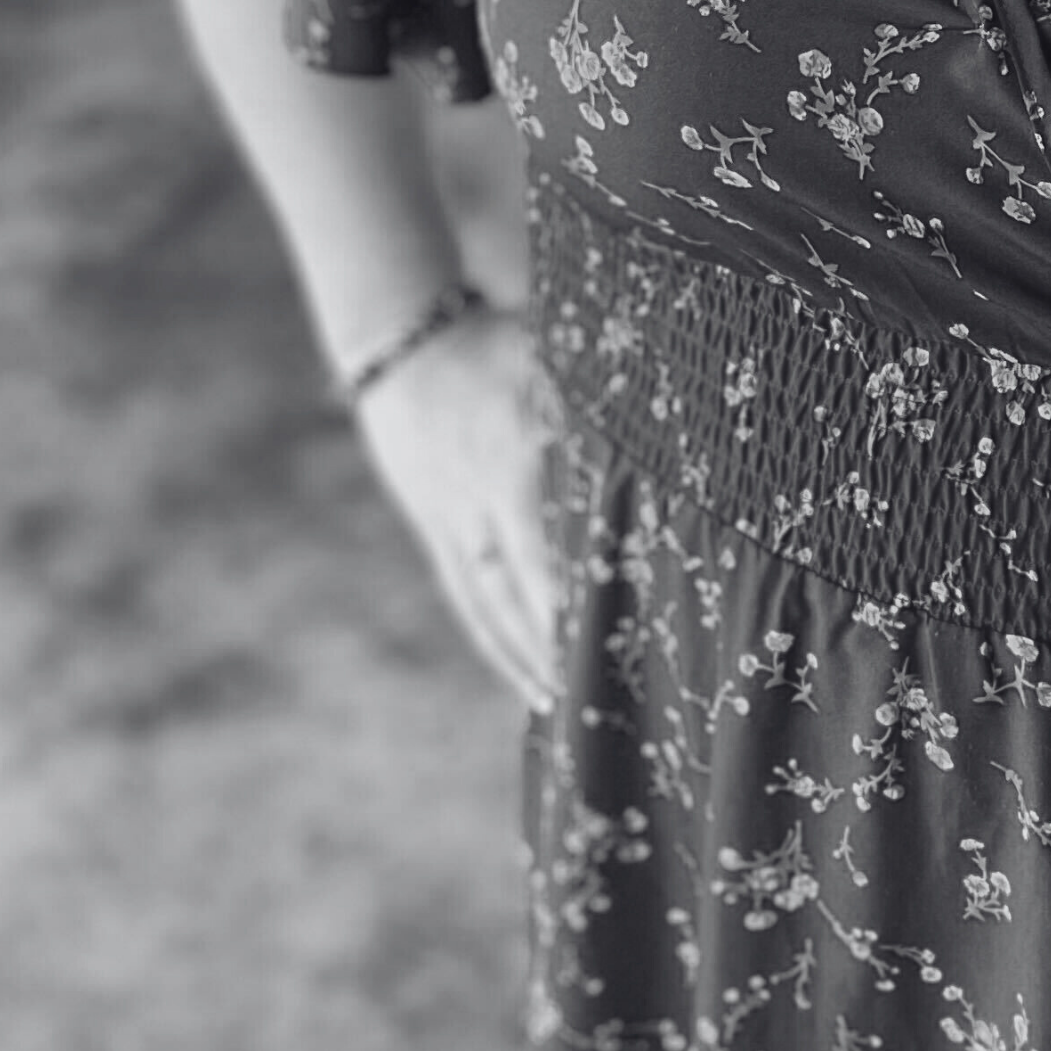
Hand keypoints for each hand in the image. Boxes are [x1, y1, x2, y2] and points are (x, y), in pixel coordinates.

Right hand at [353, 304, 558, 711]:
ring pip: (485, 599)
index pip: (539, 535)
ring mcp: (449, 520)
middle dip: (549, 641)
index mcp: (507, 451)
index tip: (597, 631)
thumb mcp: (539, 353)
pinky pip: (464, 595)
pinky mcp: (434, 531)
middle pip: (515, 582)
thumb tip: (652, 423)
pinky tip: (523, 676)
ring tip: (556, 706)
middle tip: (588, 695)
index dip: (563, 589)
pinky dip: (492, 640)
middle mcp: (475, 497)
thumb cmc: (489, 344)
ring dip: (519, 655)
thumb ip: (589, 393)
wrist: (399, 347)